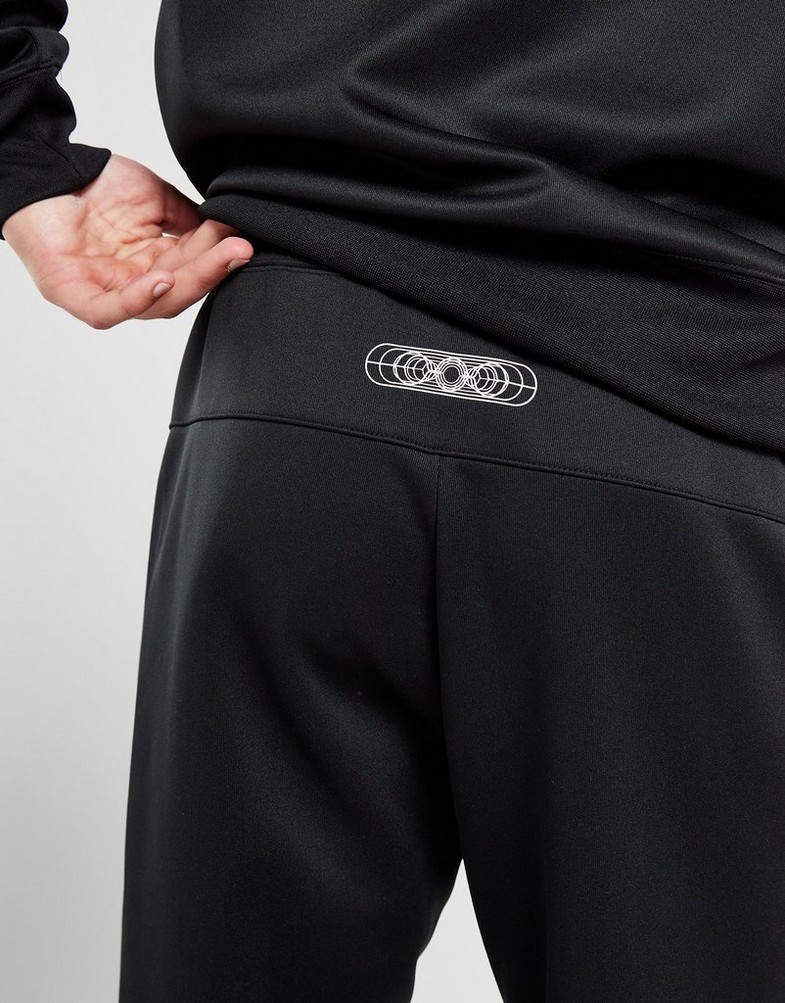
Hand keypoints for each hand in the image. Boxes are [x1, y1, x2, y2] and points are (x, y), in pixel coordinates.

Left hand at [1, 153, 256, 328]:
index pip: (193, 269)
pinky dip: (138, 299)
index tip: (243, 238)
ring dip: (190, 283)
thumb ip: (189, 220)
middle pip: (181, 290)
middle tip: (241, 250)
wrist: (44, 168)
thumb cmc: (94, 183)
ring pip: (155, 303)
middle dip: (213, 270)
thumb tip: (228, 230)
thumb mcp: (155, 197)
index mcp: (153, 265)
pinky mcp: (74, 296)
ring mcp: (105, 293)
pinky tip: (162, 280)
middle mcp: (133, 284)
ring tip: (218, 259)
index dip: (218, 256)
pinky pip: (110, 310)